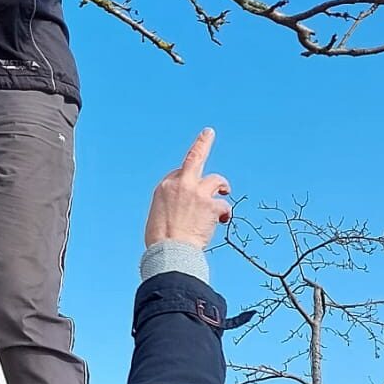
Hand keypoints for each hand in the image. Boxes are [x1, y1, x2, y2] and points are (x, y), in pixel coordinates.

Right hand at [144, 128, 231, 249]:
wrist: (169, 251)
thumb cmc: (161, 240)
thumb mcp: (158, 216)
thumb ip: (171, 206)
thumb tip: (181, 212)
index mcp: (164, 187)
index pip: (179, 174)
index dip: (186, 180)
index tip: (190, 187)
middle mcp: (180, 185)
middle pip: (194, 157)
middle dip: (202, 143)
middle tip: (208, 132)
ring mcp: (197, 193)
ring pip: (216, 180)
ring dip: (221, 185)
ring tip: (225, 190)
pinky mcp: (211, 205)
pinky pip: (224, 205)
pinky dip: (224, 214)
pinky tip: (222, 221)